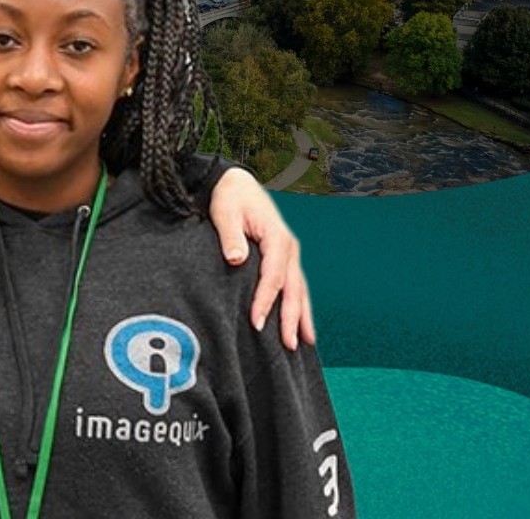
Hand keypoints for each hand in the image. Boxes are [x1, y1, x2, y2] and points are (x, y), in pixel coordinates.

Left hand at [208, 167, 314, 351]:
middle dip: (291, 318)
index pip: (273, 276)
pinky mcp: (284, 257)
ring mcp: (290, 253)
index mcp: (277, 237)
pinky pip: (294, 285)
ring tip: (303, 343)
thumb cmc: (229, 198)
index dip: (265, 301)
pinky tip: (300, 324)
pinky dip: (299, 305)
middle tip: (287, 345)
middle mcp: (289, 247)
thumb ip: (231, 236)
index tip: (255, 323)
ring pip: (299, 289)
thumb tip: (236, 259)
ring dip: (301, 316)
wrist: (236, 184)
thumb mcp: (225, 212)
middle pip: (293, 288)